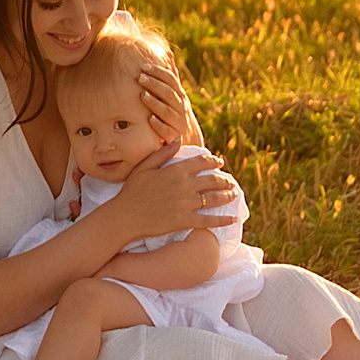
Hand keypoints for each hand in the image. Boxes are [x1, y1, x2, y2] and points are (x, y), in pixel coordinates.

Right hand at [107, 144, 238, 240]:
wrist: (125, 216)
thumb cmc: (132, 190)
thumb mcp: (145, 167)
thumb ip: (163, 153)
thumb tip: (178, 139)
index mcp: (176, 171)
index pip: (201, 163)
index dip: (213, 162)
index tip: (219, 163)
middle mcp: (185, 186)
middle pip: (212, 180)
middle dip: (224, 180)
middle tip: (230, 182)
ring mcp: (187, 204)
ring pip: (214, 198)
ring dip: (227, 196)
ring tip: (233, 195)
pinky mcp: (185, 221)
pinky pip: (209, 220)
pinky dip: (223, 220)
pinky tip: (232, 218)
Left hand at [136, 62, 200, 145]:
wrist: (186, 137)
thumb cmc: (175, 111)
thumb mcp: (176, 93)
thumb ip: (171, 76)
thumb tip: (168, 54)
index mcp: (180, 95)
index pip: (171, 80)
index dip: (159, 72)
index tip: (144, 66)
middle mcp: (181, 107)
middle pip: (168, 93)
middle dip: (154, 85)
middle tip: (140, 78)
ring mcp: (178, 122)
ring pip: (166, 111)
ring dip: (154, 103)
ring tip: (142, 95)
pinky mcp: (173, 136)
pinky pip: (166, 130)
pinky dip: (158, 125)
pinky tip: (149, 119)